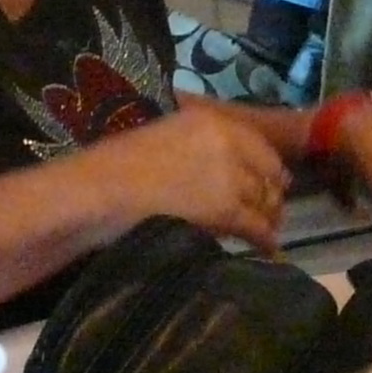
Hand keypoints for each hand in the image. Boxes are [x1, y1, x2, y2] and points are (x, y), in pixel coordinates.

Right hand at [117, 104, 294, 252]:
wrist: (99, 191)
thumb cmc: (116, 167)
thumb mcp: (161, 137)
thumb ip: (194, 145)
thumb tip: (210, 165)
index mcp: (210, 121)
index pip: (258, 145)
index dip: (267, 166)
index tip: (272, 181)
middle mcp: (228, 143)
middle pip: (267, 172)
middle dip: (271, 194)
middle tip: (270, 212)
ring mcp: (229, 176)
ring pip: (265, 201)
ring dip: (269, 218)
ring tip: (268, 232)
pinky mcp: (226, 210)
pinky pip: (256, 227)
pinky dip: (266, 241)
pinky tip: (268, 250)